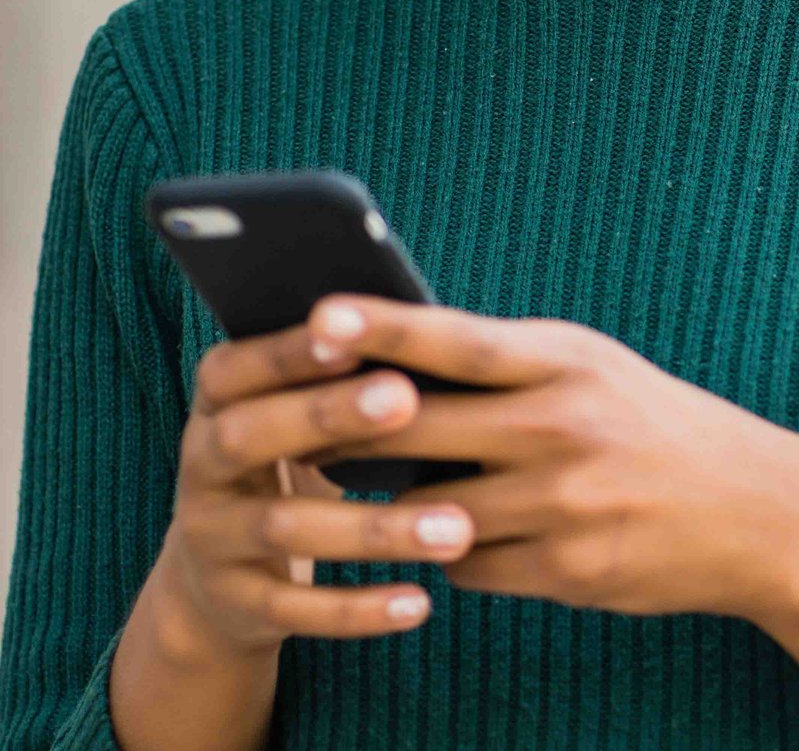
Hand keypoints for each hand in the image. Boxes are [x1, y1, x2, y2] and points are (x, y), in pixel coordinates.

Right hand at [159, 320, 477, 656]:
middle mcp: (201, 466)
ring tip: (455, 527)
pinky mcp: (236, 604)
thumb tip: (427, 331)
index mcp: (218, 402)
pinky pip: (295, 610)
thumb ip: (343, 375)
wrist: (218, 576)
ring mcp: (211, 539)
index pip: (236, 367)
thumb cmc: (294, 455)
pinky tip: (418, 602)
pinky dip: (358, 608)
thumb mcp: (298, 411)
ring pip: (286, 530)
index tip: (354, 334)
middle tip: (406, 399)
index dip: (288, 352)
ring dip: (374, 528)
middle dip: (326, 414)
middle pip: (249, 437)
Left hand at [298, 294, 798, 622]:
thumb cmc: (651, 422)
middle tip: (292, 427)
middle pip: (418, 429)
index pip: (457, 339)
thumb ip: (506, 365)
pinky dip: (458, 553)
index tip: (317, 314)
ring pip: (430, 511)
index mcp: (566, 362)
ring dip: (404, 507)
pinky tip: (480, 536)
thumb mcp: (592, 368)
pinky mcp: (564, 569)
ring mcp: (562, 502)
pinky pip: (467, 567)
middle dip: (350, 432)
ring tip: (388, 491)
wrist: (753, 509)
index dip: (384, 327)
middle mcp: (562, 426)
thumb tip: (395, 368)